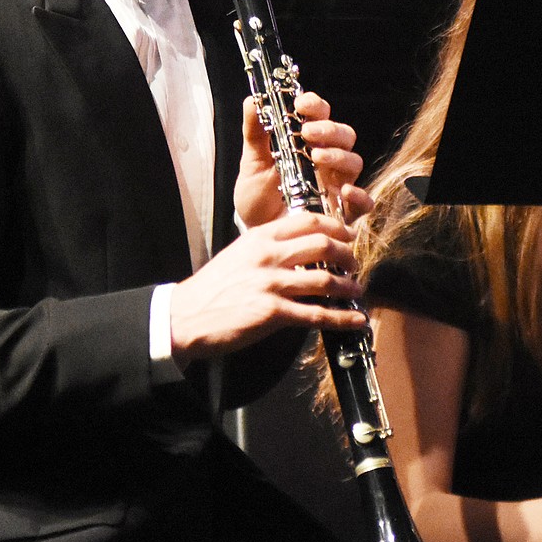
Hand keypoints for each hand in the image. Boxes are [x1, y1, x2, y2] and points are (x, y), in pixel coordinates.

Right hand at [168, 210, 367, 364]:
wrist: (185, 315)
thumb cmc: (213, 286)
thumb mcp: (240, 253)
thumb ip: (269, 246)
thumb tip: (300, 247)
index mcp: (261, 237)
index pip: (308, 220)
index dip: (335, 226)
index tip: (348, 234)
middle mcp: (269, 256)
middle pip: (323, 245)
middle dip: (347, 255)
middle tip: (354, 263)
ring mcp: (271, 284)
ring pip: (325, 279)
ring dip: (348, 286)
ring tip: (356, 290)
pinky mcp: (272, 313)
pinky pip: (316, 314)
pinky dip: (341, 318)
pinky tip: (355, 320)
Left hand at [234, 91, 369, 228]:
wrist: (257, 231)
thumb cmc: (257, 195)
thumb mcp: (252, 162)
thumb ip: (255, 133)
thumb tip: (252, 102)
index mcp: (307, 142)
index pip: (321, 115)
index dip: (314, 105)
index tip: (300, 104)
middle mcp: (326, 161)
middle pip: (344, 135)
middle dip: (329, 129)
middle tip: (308, 132)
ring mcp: (336, 185)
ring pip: (354, 162)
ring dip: (339, 155)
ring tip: (316, 157)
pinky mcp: (341, 212)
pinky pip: (362, 202)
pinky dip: (359, 195)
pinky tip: (344, 191)